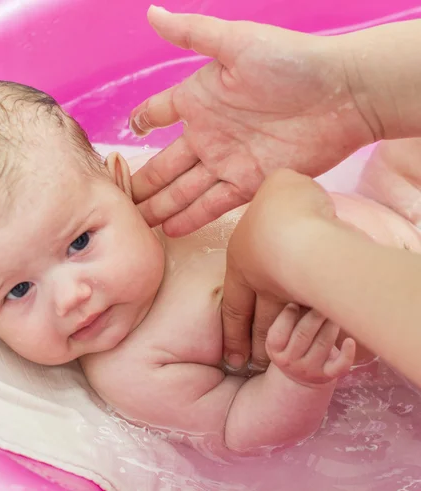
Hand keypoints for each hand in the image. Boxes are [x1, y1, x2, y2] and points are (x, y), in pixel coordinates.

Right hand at [130, 6, 373, 236]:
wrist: (343, 95)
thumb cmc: (290, 61)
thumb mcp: (236, 42)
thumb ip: (192, 33)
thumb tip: (151, 12)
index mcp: (198, 99)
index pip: (156, 115)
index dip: (139, 126)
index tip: (123, 144)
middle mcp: (207, 133)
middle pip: (165, 164)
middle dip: (143, 184)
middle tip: (122, 206)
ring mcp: (226, 161)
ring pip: (184, 189)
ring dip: (161, 206)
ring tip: (140, 224)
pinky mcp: (248, 183)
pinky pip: (212, 203)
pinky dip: (191, 217)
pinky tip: (171, 230)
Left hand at [221, 168, 343, 369]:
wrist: (302, 226)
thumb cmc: (282, 206)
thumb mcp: (276, 185)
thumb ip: (277, 190)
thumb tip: (284, 189)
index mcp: (242, 262)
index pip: (234, 305)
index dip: (232, 330)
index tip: (232, 354)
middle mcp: (264, 285)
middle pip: (257, 323)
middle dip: (255, 346)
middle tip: (254, 366)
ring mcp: (292, 294)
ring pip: (285, 328)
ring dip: (282, 346)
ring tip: (281, 364)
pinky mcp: (321, 297)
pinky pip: (318, 318)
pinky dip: (318, 330)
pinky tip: (321, 340)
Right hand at [267, 304, 355, 386]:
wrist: (299, 378)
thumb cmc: (291, 345)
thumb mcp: (281, 336)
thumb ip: (287, 318)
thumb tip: (300, 289)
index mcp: (275, 350)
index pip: (278, 332)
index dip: (287, 315)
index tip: (296, 302)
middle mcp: (290, 362)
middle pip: (303, 335)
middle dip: (314, 315)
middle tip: (324, 298)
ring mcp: (310, 370)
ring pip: (323, 344)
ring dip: (331, 325)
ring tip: (337, 310)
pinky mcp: (328, 376)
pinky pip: (340, 365)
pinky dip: (347, 353)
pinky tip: (350, 341)